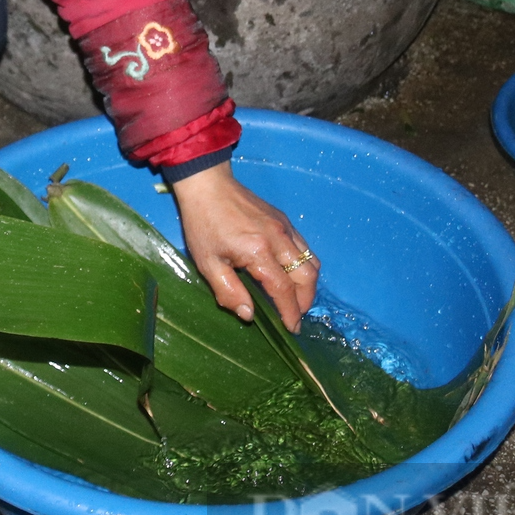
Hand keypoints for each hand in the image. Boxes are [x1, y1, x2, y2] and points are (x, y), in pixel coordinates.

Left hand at [170, 161, 317, 330]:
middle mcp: (279, 239)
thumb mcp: (207, 263)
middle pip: (307, 277)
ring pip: (311, 261)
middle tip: (295, 316)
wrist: (208, 185)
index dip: (291, 312)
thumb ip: (229, 291)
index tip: (292, 329)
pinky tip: (291, 274)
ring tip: (296, 299)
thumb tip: (249, 315)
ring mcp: (285, 227)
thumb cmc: (204, 224)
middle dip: (305, 301)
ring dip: (308, 285)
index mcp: (259, 251)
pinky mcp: (284, 220)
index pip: (284, 290)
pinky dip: (304, 266)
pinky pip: (304, 247)